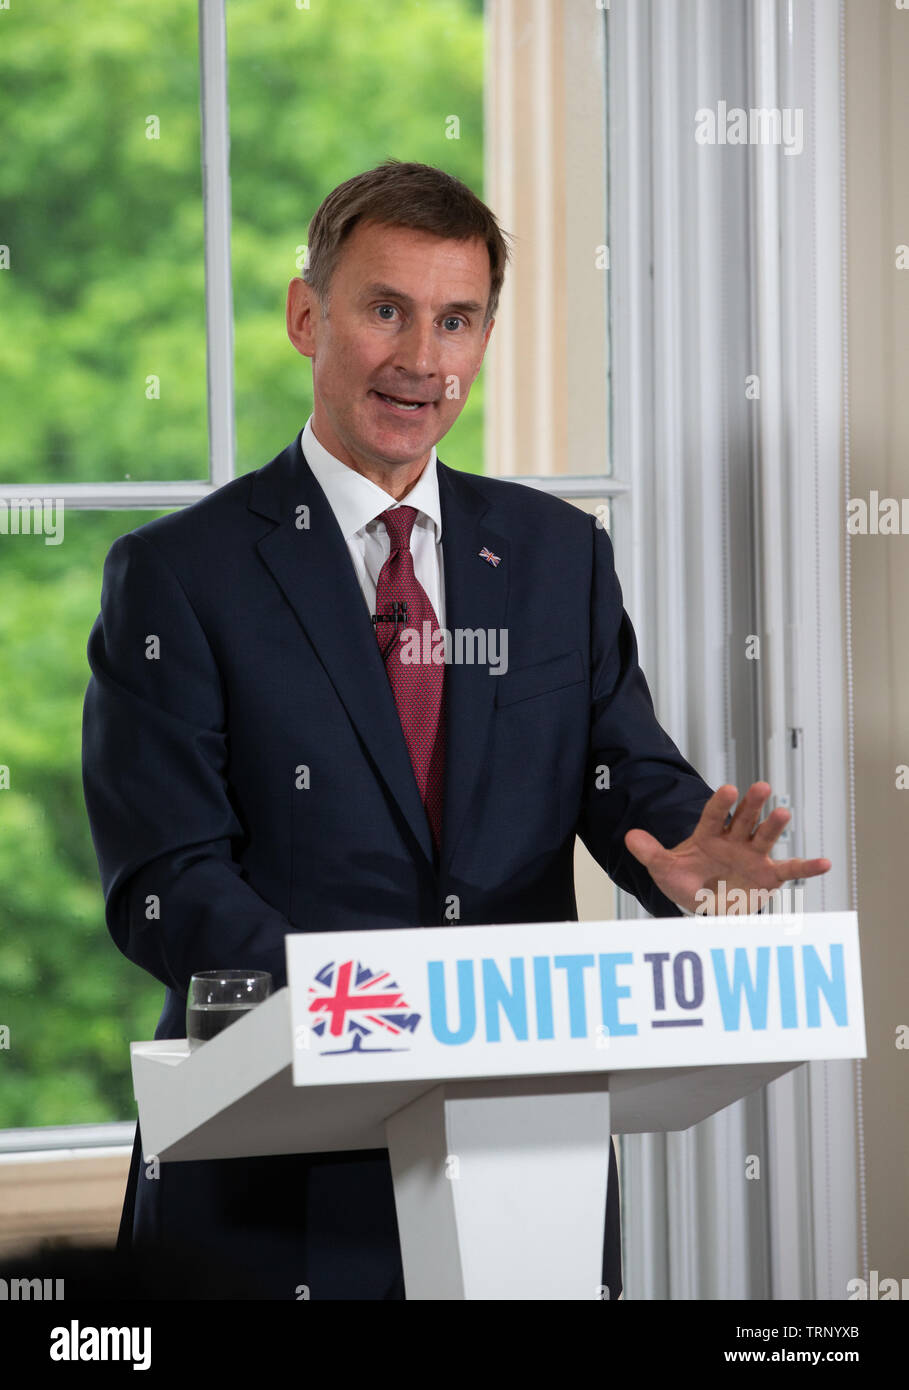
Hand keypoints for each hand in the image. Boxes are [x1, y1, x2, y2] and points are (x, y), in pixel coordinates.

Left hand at [623, 782, 830, 914]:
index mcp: (709, 834)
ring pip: (765, 837)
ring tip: (783, 812)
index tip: (729, 790)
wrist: (703, 904)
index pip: (714, 815)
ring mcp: (754, 856)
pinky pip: (790, 871)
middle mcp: (735, 840)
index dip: (721, 803)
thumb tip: (629, 837)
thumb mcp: (664, 868)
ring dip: (774, 826)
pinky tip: (825, 863)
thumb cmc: (687, 881)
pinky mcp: (769, 876)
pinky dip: (807, 867)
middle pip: (744, 818)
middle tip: (760, 786)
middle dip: (752, 804)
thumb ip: (650, 853)